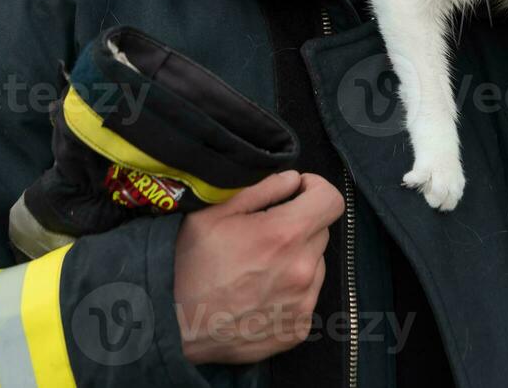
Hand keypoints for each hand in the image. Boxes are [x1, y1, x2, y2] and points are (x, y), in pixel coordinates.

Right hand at [172, 170, 343, 364]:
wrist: (176, 328)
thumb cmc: (191, 265)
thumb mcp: (214, 213)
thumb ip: (261, 188)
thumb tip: (293, 179)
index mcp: (285, 234)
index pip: (331, 201)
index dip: (316, 189)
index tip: (297, 193)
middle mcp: (302, 269)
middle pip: (320, 231)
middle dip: (299, 225)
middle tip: (266, 234)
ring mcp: (304, 302)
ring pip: (315, 264)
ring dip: (297, 258)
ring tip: (260, 267)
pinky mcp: (300, 328)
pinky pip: (308, 295)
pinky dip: (292, 289)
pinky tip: (261, 293)